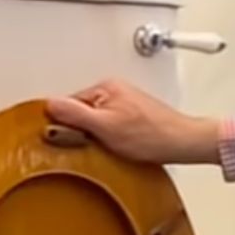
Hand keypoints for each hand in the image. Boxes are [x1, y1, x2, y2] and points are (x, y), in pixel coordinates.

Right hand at [45, 79, 220, 164]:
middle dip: (84, 131)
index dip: (67, 125)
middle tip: (94, 146)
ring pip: (97, 122)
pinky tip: (121, 148)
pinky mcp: (135, 118)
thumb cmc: (151, 135)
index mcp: (105, 87)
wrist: (184, 143)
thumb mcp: (105, 126)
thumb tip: (50, 104)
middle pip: (83, 113)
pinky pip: (112, 128)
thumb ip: (76, 114)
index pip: (70, 103)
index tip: (70, 140)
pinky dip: (112, 139)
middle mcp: (116, 91)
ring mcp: (126, 104)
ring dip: (99, 137)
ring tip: (111, 147)